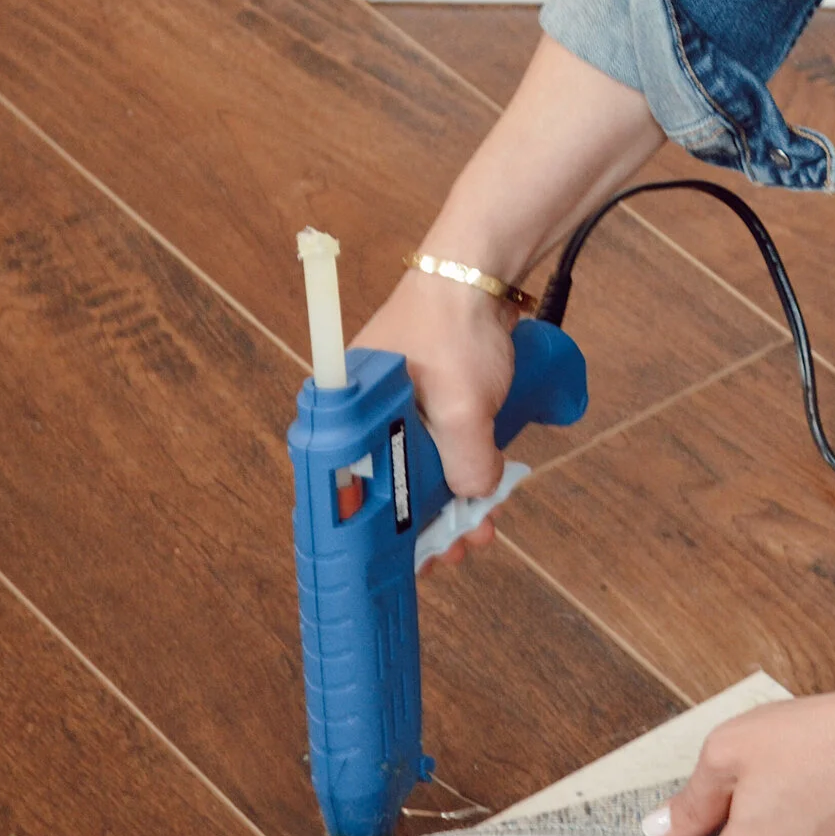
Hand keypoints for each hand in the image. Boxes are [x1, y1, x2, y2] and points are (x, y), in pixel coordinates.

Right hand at [352, 267, 514, 567]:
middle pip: (389, 489)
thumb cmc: (454, 329)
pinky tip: (484, 494)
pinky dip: (460, 473)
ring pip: (420, 473)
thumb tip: (476, 498)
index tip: (408, 564)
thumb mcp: (462, 410)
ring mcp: (398, 408)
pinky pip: (440, 450)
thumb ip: (468, 464)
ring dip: (449, 504)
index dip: (378, 536)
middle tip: (459, 549)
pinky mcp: (430, 400)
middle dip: (426, 525)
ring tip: (480, 529)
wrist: (479, 271)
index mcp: (349, 417)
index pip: (351, 494)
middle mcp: (366, 416)